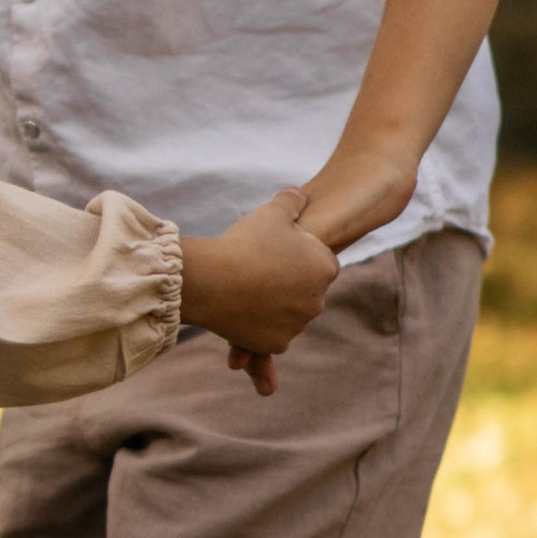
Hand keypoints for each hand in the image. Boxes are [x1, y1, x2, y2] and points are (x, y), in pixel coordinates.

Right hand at [177, 190, 337, 394]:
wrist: (212, 281)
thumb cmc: (245, 243)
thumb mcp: (271, 212)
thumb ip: (291, 201)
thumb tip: (298, 193)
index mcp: (325, 268)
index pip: (320, 262)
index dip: (298, 255)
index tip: (277, 251)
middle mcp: (318, 300)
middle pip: (304, 289)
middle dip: (288, 282)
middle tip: (259, 269)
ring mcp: (297, 325)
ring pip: (287, 313)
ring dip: (273, 304)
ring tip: (245, 288)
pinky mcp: (276, 343)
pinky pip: (271, 334)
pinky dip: (260, 326)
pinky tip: (242, 310)